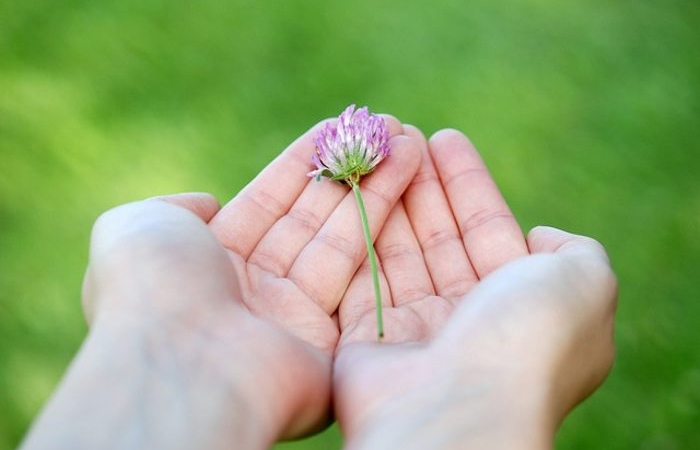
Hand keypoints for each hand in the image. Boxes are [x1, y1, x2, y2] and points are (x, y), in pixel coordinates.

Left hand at [21, 118, 420, 448]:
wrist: (182, 367)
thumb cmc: (152, 289)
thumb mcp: (136, 227)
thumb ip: (176, 207)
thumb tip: (211, 204)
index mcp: (211, 262)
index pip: (268, 202)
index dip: (303, 164)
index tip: (337, 128)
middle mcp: (255, 289)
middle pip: (311, 219)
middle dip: (348, 171)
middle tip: (385, 129)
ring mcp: (294, 316)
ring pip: (342, 240)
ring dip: (375, 188)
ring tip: (405, 140)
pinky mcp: (331, 341)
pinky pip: (362, 275)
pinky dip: (380, 223)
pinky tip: (402, 177)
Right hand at [333, 128, 616, 448]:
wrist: (456, 408)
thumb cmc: (525, 339)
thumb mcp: (585, 283)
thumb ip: (575, 253)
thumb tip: (537, 238)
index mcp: (519, 308)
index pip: (490, 231)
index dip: (469, 184)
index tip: (445, 138)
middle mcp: (468, 321)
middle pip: (441, 237)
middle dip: (424, 186)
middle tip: (402, 134)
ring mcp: (417, 332)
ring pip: (400, 252)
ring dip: (391, 200)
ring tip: (378, 150)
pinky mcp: (370, 340)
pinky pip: (362, 278)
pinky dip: (358, 235)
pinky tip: (353, 194)